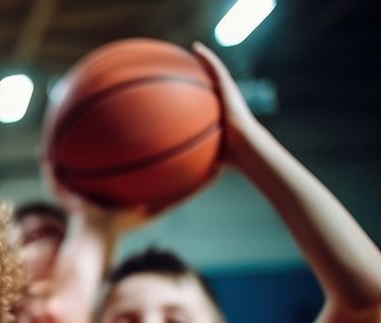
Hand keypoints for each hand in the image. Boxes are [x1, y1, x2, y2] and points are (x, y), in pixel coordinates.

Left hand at [191, 42, 262, 164]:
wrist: (243, 147)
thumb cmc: (227, 157)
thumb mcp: (205, 156)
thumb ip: (193, 160)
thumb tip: (174, 176)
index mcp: (218, 116)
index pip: (207, 104)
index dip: (198, 96)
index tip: (187, 91)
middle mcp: (224, 102)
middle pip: (212, 85)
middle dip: (201, 75)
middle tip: (189, 66)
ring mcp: (228, 94)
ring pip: (214, 72)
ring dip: (204, 60)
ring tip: (193, 50)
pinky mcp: (229, 88)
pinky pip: (216, 68)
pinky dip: (207, 58)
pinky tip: (196, 48)